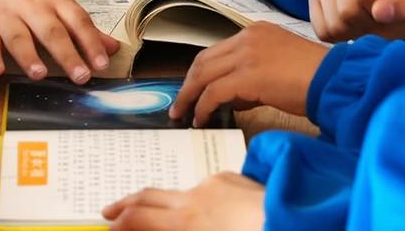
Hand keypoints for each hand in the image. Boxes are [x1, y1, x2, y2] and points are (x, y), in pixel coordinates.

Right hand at [0, 0, 120, 83]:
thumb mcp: (60, 6)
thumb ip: (85, 29)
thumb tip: (113, 49)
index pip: (77, 21)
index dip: (91, 43)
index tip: (101, 64)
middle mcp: (32, 6)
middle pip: (51, 31)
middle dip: (66, 54)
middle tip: (80, 76)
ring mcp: (6, 16)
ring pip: (18, 37)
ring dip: (29, 56)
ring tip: (39, 74)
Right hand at [103, 172, 264, 230]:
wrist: (296, 222)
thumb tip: (158, 227)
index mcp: (186, 221)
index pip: (139, 217)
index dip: (119, 223)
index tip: (108, 227)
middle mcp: (196, 198)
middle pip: (149, 196)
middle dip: (126, 203)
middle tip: (110, 211)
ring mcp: (216, 183)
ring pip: (183, 193)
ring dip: (169, 206)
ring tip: (168, 221)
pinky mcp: (235, 178)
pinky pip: (209, 188)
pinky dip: (201, 202)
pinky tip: (213, 216)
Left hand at [170, 22, 327, 125]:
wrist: (334, 79)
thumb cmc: (315, 78)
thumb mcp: (279, 66)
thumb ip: (253, 75)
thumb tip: (231, 97)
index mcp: (256, 32)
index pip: (217, 50)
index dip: (201, 72)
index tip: (192, 89)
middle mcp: (248, 38)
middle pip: (204, 60)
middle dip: (188, 84)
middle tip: (179, 104)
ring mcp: (246, 54)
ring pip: (203, 74)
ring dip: (189, 96)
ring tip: (184, 114)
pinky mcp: (247, 75)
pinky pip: (214, 92)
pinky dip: (203, 106)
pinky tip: (201, 119)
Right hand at [308, 0, 404, 41]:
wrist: (388, 6)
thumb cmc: (403, 6)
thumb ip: (404, 8)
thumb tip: (381, 11)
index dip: (379, 15)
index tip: (389, 12)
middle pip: (346, 11)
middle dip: (365, 25)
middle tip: (377, 21)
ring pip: (333, 23)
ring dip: (352, 32)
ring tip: (364, 21)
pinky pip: (321, 29)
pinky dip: (337, 36)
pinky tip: (350, 24)